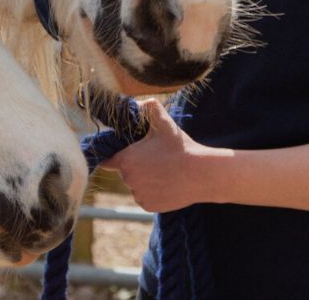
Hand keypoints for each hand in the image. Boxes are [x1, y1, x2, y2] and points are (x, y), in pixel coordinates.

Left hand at [97, 98, 215, 212]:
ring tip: (164, 172)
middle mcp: (128, 179)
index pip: (107, 160)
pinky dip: (153, 193)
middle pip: (126, 172)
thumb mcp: (164, 122)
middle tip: (155, 159)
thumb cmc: (180, 147)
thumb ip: (149, 107)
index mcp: (126, 159)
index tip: (122, 153)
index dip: (113, 156)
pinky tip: (167, 184)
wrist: (201, 173)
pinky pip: (146, 198)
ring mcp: (138, 195)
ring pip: (136, 186)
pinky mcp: (149, 206)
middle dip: (136, 166)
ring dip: (145, 180)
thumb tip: (139, 102)